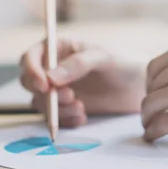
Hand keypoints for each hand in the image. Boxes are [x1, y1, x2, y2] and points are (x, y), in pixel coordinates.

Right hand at [20, 39, 144, 127]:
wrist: (139, 87)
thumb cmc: (122, 63)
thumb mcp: (103, 58)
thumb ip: (77, 64)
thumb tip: (51, 78)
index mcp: (58, 48)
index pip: (30, 57)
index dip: (31, 71)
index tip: (44, 85)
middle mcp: (53, 68)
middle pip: (29, 82)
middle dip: (46, 94)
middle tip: (70, 97)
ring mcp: (58, 89)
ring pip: (40, 103)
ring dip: (57, 110)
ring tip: (81, 108)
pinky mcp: (65, 108)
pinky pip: (53, 118)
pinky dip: (65, 120)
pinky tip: (83, 117)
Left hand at [142, 38, 167, 142]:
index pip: (155, 67)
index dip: (153, 84)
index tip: (156, 95)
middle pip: (151, 88)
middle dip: (152, 102)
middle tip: (153, 114)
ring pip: (151, 106)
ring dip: (149, 118)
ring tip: (151, 126)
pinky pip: (159, 125)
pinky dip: (153, 132)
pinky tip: (154, 136)